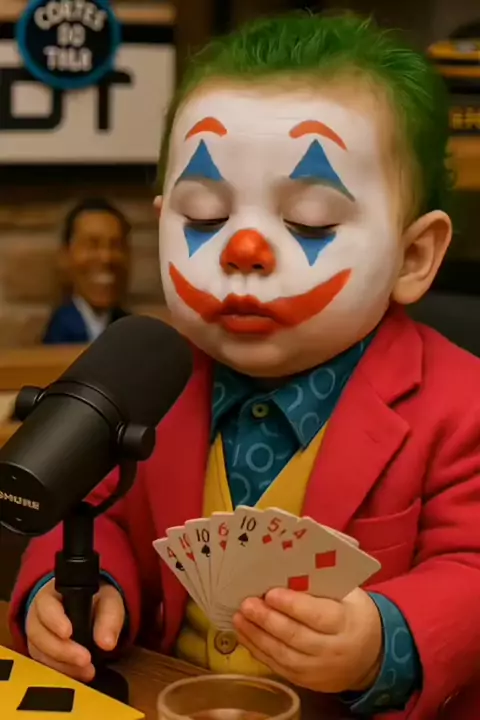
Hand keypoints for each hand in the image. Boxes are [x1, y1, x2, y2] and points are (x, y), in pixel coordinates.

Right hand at [26, 578, 125, 681]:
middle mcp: (37, 615)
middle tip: (85, 660)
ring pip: (40, 653)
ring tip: (88, 671)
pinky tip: (79, 675)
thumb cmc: (96, 600)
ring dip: (63, 665)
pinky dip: (62, 672)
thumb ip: (109, 617)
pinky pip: (44, 665)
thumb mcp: (108, 601)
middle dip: (62, 650)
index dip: (54, 620)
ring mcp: (37, 636)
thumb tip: (106, 644)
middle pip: (39, 634)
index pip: (46, 606)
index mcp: (52, 595)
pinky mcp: (40, 653)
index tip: (68, 633)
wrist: (89, 608)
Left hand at [233, 587, 382, 693]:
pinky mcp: (307, 682)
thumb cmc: (353, 613)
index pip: (316, 616)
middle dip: (268, 620)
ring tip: (239, 618)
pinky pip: (279, 667)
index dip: (292, 605)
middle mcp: (333, 650)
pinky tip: (245, 636)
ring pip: (283, 655)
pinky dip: (259, 651)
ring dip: (257, 637)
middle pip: (296, 636)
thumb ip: (322, 582)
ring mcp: (319, 670)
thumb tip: (290, 562)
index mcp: (345, 623)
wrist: (371, 654)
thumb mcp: (348, 594)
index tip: (270, 593)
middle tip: (246, 604)